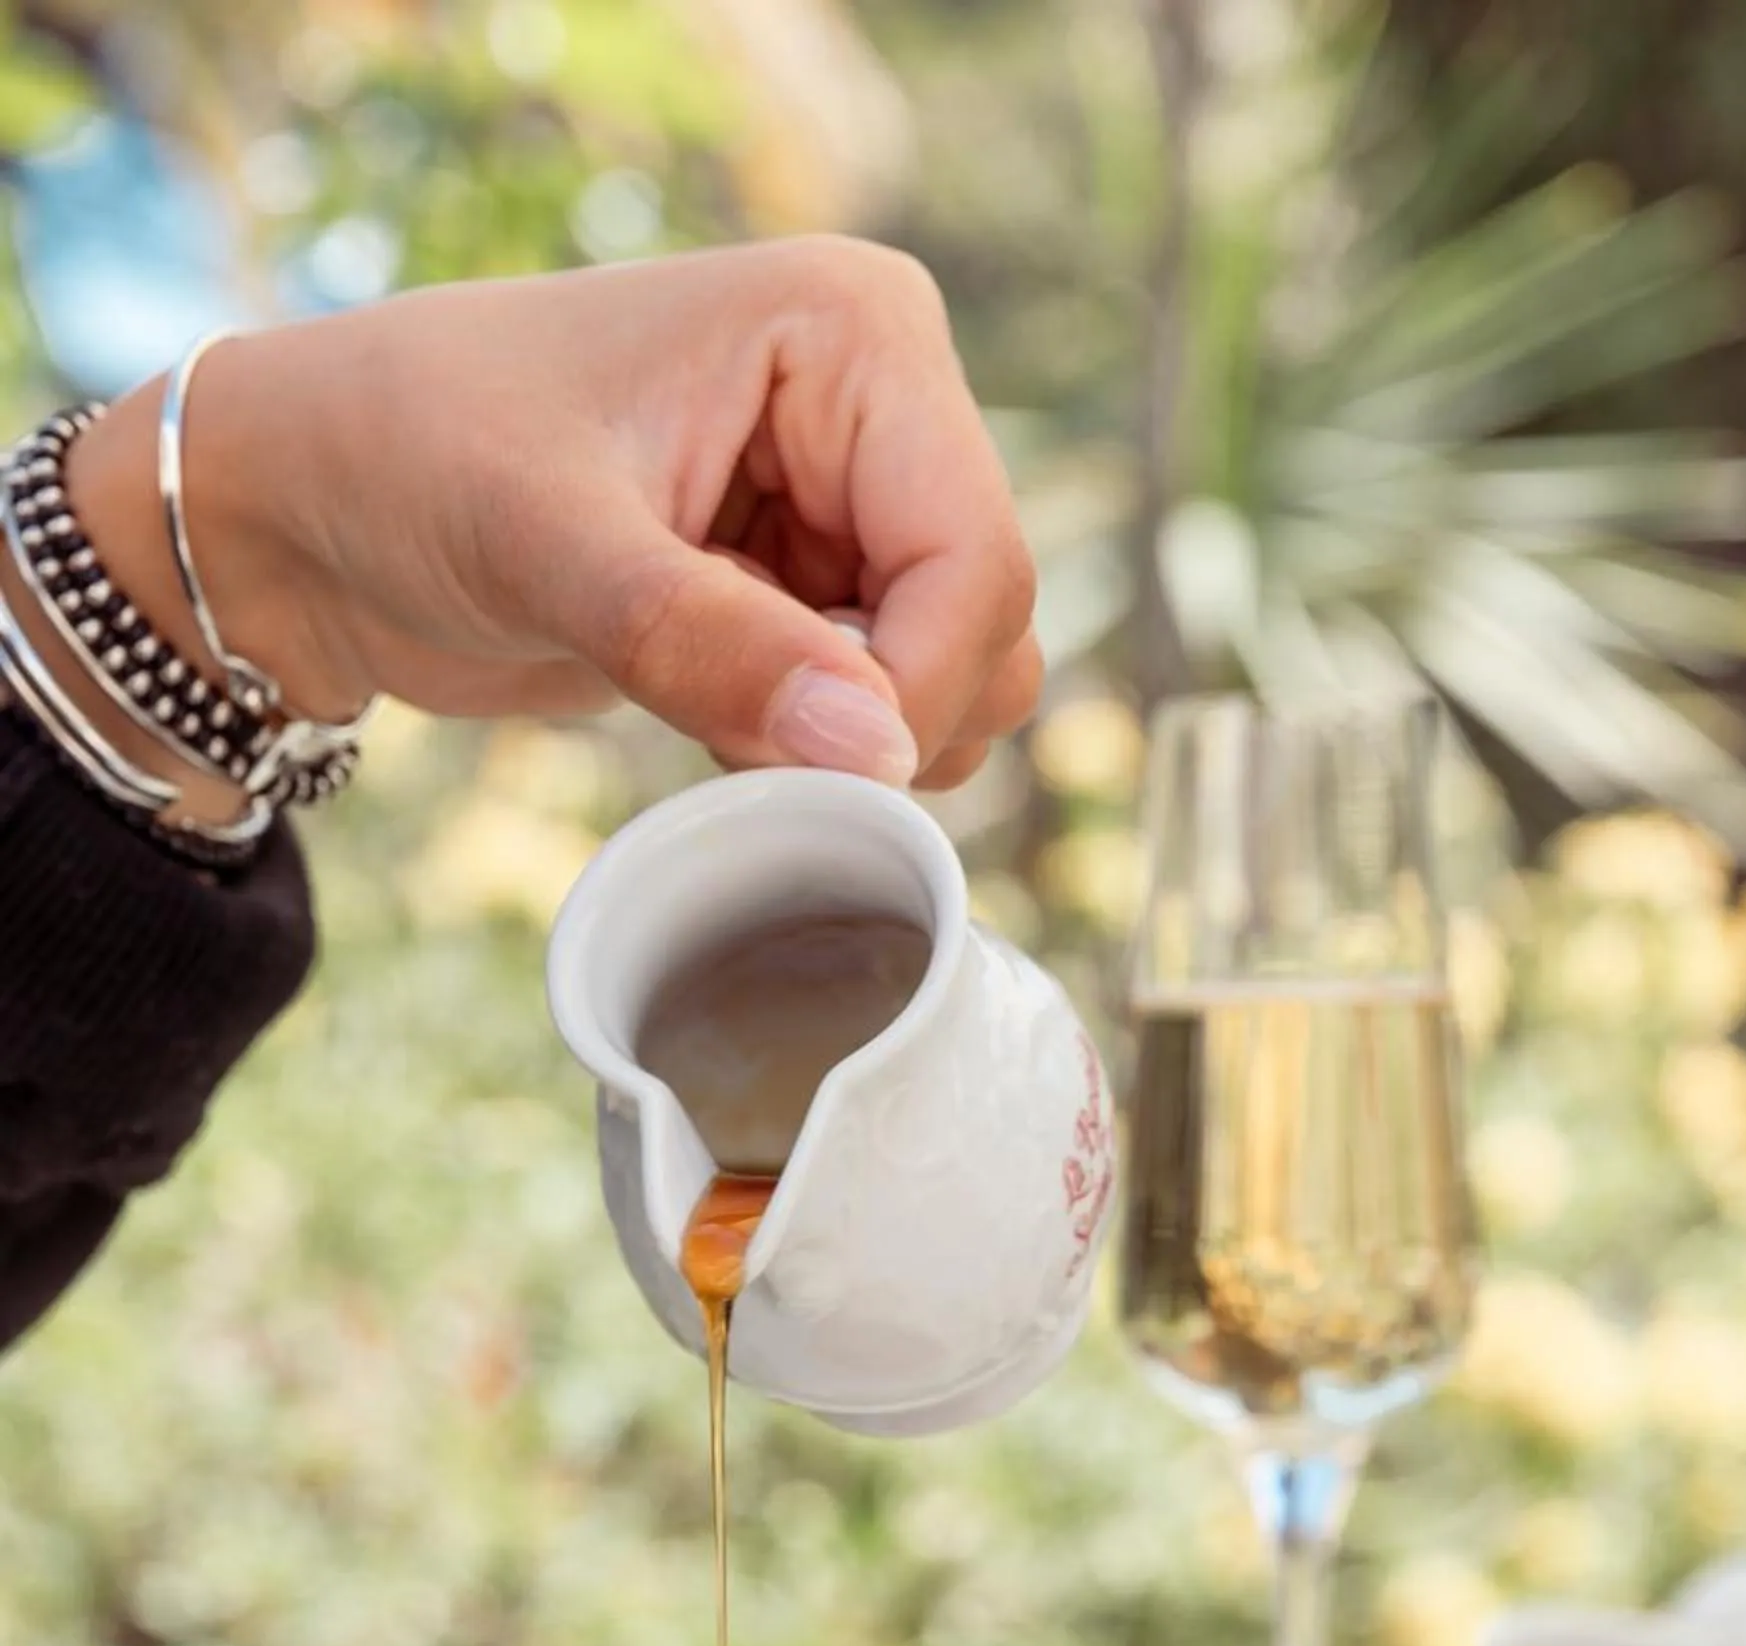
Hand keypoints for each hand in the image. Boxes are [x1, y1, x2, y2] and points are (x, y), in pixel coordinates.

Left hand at [67, 241, 1041, 795]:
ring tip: (702, 708)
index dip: (914, 690)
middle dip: (880, 719)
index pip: (977, 554)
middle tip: (728, 736)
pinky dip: (813, 747)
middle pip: (990, 625)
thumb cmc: (405, 460)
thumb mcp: (549, 549)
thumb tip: (875, 750)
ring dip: (849, 742)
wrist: (311, 511)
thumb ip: (713, 648)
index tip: (810, 772)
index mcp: (853, 330)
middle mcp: (879, 401)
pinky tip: (706, 715)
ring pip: (959, 680)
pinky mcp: (811, 582)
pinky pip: (885, 709)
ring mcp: (851, 498)